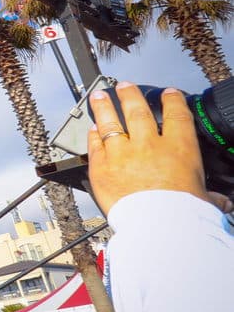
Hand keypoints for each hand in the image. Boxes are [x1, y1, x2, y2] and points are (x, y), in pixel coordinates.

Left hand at [87, 82, 207, 214]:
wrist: (157, 225)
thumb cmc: (182, 213)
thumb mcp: (203, 200)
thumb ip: (208, 196)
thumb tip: (221, 202)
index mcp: (179, 148)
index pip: (176, 115)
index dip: (172, 100)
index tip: (168, 93)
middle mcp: (148, 145)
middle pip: (137, 111)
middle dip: (130, 95)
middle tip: (124, 86)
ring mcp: (121, 154)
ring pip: (110, 122)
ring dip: (104, 107)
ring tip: (99, 95)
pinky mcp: (101, 167)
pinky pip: (94, 146)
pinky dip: (92, 136)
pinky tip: (91, 129)